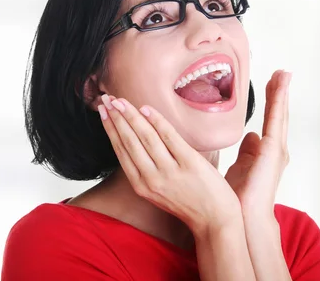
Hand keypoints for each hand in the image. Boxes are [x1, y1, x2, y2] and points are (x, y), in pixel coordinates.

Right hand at [98, 95, 241, 234]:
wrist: (215, 221)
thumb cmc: (188, 203)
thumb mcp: (158, 192)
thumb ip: (147, 170)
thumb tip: (137, 140)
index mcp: (141, 186)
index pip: (121, 151)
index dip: (110, 129)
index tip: (104, 112)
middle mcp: (152, 179)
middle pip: (129, 141)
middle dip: (116, 118)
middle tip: (107, 99)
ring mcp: (170, 171)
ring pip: (145, 137)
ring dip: (131, 116)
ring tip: (121, 101)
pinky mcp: (189, 164)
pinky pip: (169, 137)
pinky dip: (156, 121)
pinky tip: (146, 109)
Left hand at [224, 70, 291, 219]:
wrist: (245, 215)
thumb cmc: (241, 197)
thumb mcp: (241, 168)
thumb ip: (247, 152)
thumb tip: (250, 137)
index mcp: (267, 151)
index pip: (271, 120)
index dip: (272, 102)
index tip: (272, 84)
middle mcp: (275, 148)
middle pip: (278, 114)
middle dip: (280, 92)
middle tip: (282, 73)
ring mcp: (276, 149)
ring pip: (279, 114)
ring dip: (281, 92)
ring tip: (283, 74)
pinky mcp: (273, 149)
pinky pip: (275, 119)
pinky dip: (278, 101)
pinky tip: (279, 86)